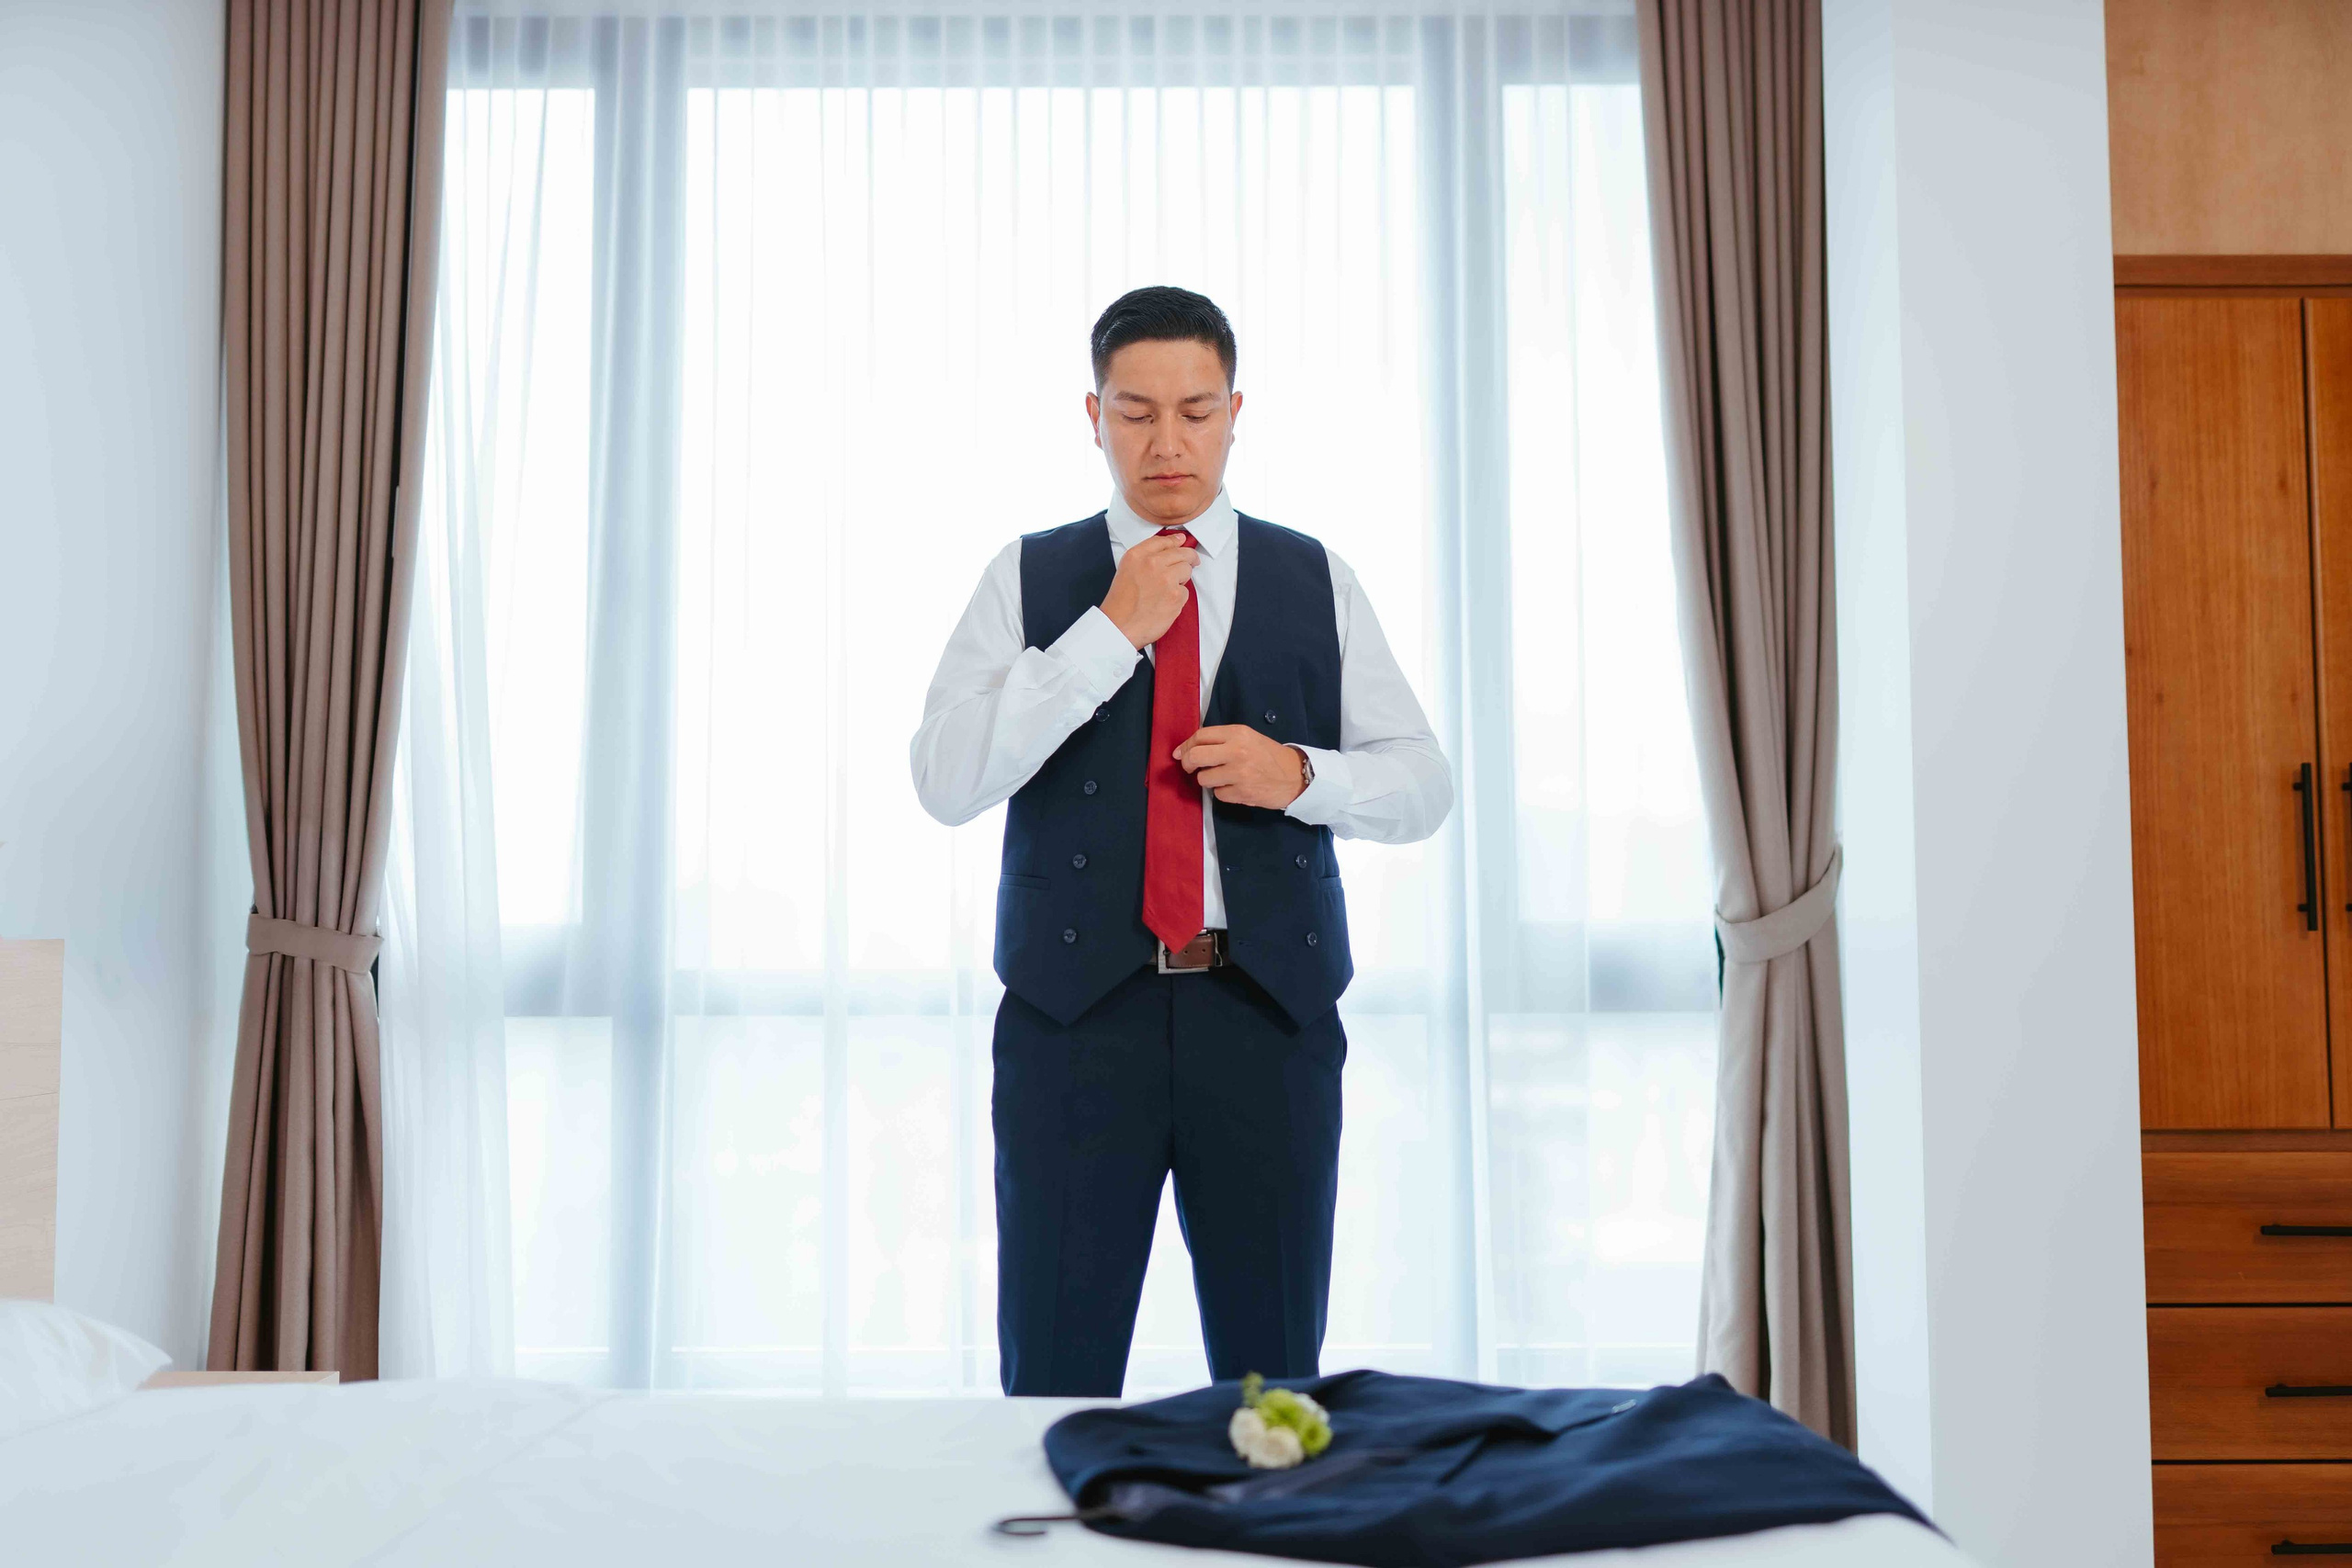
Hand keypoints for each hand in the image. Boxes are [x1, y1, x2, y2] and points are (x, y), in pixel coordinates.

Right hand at [1100, 531, 1197, 649]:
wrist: (1118, 626)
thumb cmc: (1121, 602)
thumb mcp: (1127, 569)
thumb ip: (1147, 555)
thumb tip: (1175, 543)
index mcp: (1137, 555)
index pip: (1164, 541)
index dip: (1176, 541)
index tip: (1182, 542)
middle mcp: (1152, 563)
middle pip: (1182, 553)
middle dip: (1189, 558)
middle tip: (1192, 562)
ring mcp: (1166, 579)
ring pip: (1187, 570)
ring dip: (1181, 579)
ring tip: (1166, 590)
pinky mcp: (1176, 596)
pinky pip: (1186, 591)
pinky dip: (1178, 598)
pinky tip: (1165, 604)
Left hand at [1175, 726, 1307, 808]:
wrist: (1294, 776)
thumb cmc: (1268, 756)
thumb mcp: (1248, 738)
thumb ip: (1221, 740)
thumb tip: (1187, 750)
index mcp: (1238, 734)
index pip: (1201, 736)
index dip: (1186, 745)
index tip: (1180, 753)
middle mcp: (1237, 751)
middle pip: (1196, 757)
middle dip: (1188, 764)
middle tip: (1190, 768)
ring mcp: (1239, 773)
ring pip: (1204, 779)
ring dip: (1208, 780)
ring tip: (1223, 777)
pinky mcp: (1242, 793)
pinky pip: (1218, 794)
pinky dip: (1223, 792)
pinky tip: (1235, 787)